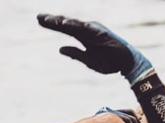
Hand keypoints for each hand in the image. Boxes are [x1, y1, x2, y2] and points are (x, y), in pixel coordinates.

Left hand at [37, 14, 154, 84]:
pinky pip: (84, 28)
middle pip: (67, 24)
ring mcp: (93, 30)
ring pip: (74, 24)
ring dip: (61, 21)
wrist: (126, 63)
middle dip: (53, 20)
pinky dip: (74, 25)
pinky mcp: (99, 33)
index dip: (52, 25)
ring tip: (48, 20)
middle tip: (38, 17)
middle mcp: (87, 31)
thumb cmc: (109, 62)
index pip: (65, 29)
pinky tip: (63, 24)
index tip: (39, 21)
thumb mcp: (88, 60)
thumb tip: (60, 48)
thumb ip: (75, 54)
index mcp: (83, 37)